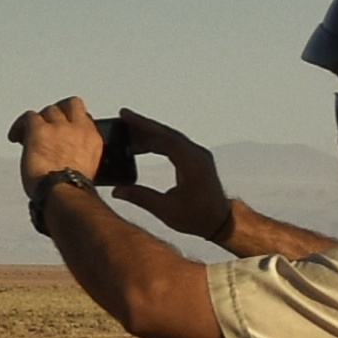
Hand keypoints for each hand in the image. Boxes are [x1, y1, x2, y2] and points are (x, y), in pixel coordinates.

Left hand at [6, 95, 107, 192]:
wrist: (64, 192)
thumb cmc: (72, 188)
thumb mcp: (86, 166)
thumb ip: (79, 152)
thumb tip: (64, 153)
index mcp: (92, 138)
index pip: (83, 116)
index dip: (70, 119)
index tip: (62, 128)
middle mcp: (77, 128)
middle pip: (66, 106)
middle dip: (54, 115)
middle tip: (44, 127)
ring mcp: (59, 127)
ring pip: (47, 110)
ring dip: (38, 121)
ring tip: (27, 134)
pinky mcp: (40, 130)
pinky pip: (28, 116)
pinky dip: (20, 126)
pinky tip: (15, 138)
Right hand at [105, 109, 230, 242]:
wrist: (220, 221)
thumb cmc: (197, 217)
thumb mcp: (166, 210)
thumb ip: (141, 197)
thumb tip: (117, 190)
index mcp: (192, 163)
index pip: (165, 137)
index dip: (144, 125)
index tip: (125, 116)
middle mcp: (197, 154)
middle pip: (166, 134)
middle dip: (143, 126)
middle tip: (121, 118)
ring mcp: (197, 156)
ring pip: (170, 138)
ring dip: (148, 135)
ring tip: (126, 134)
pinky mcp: (195, 160)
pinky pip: (174, 146)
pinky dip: (157, 143)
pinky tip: (141, 147)